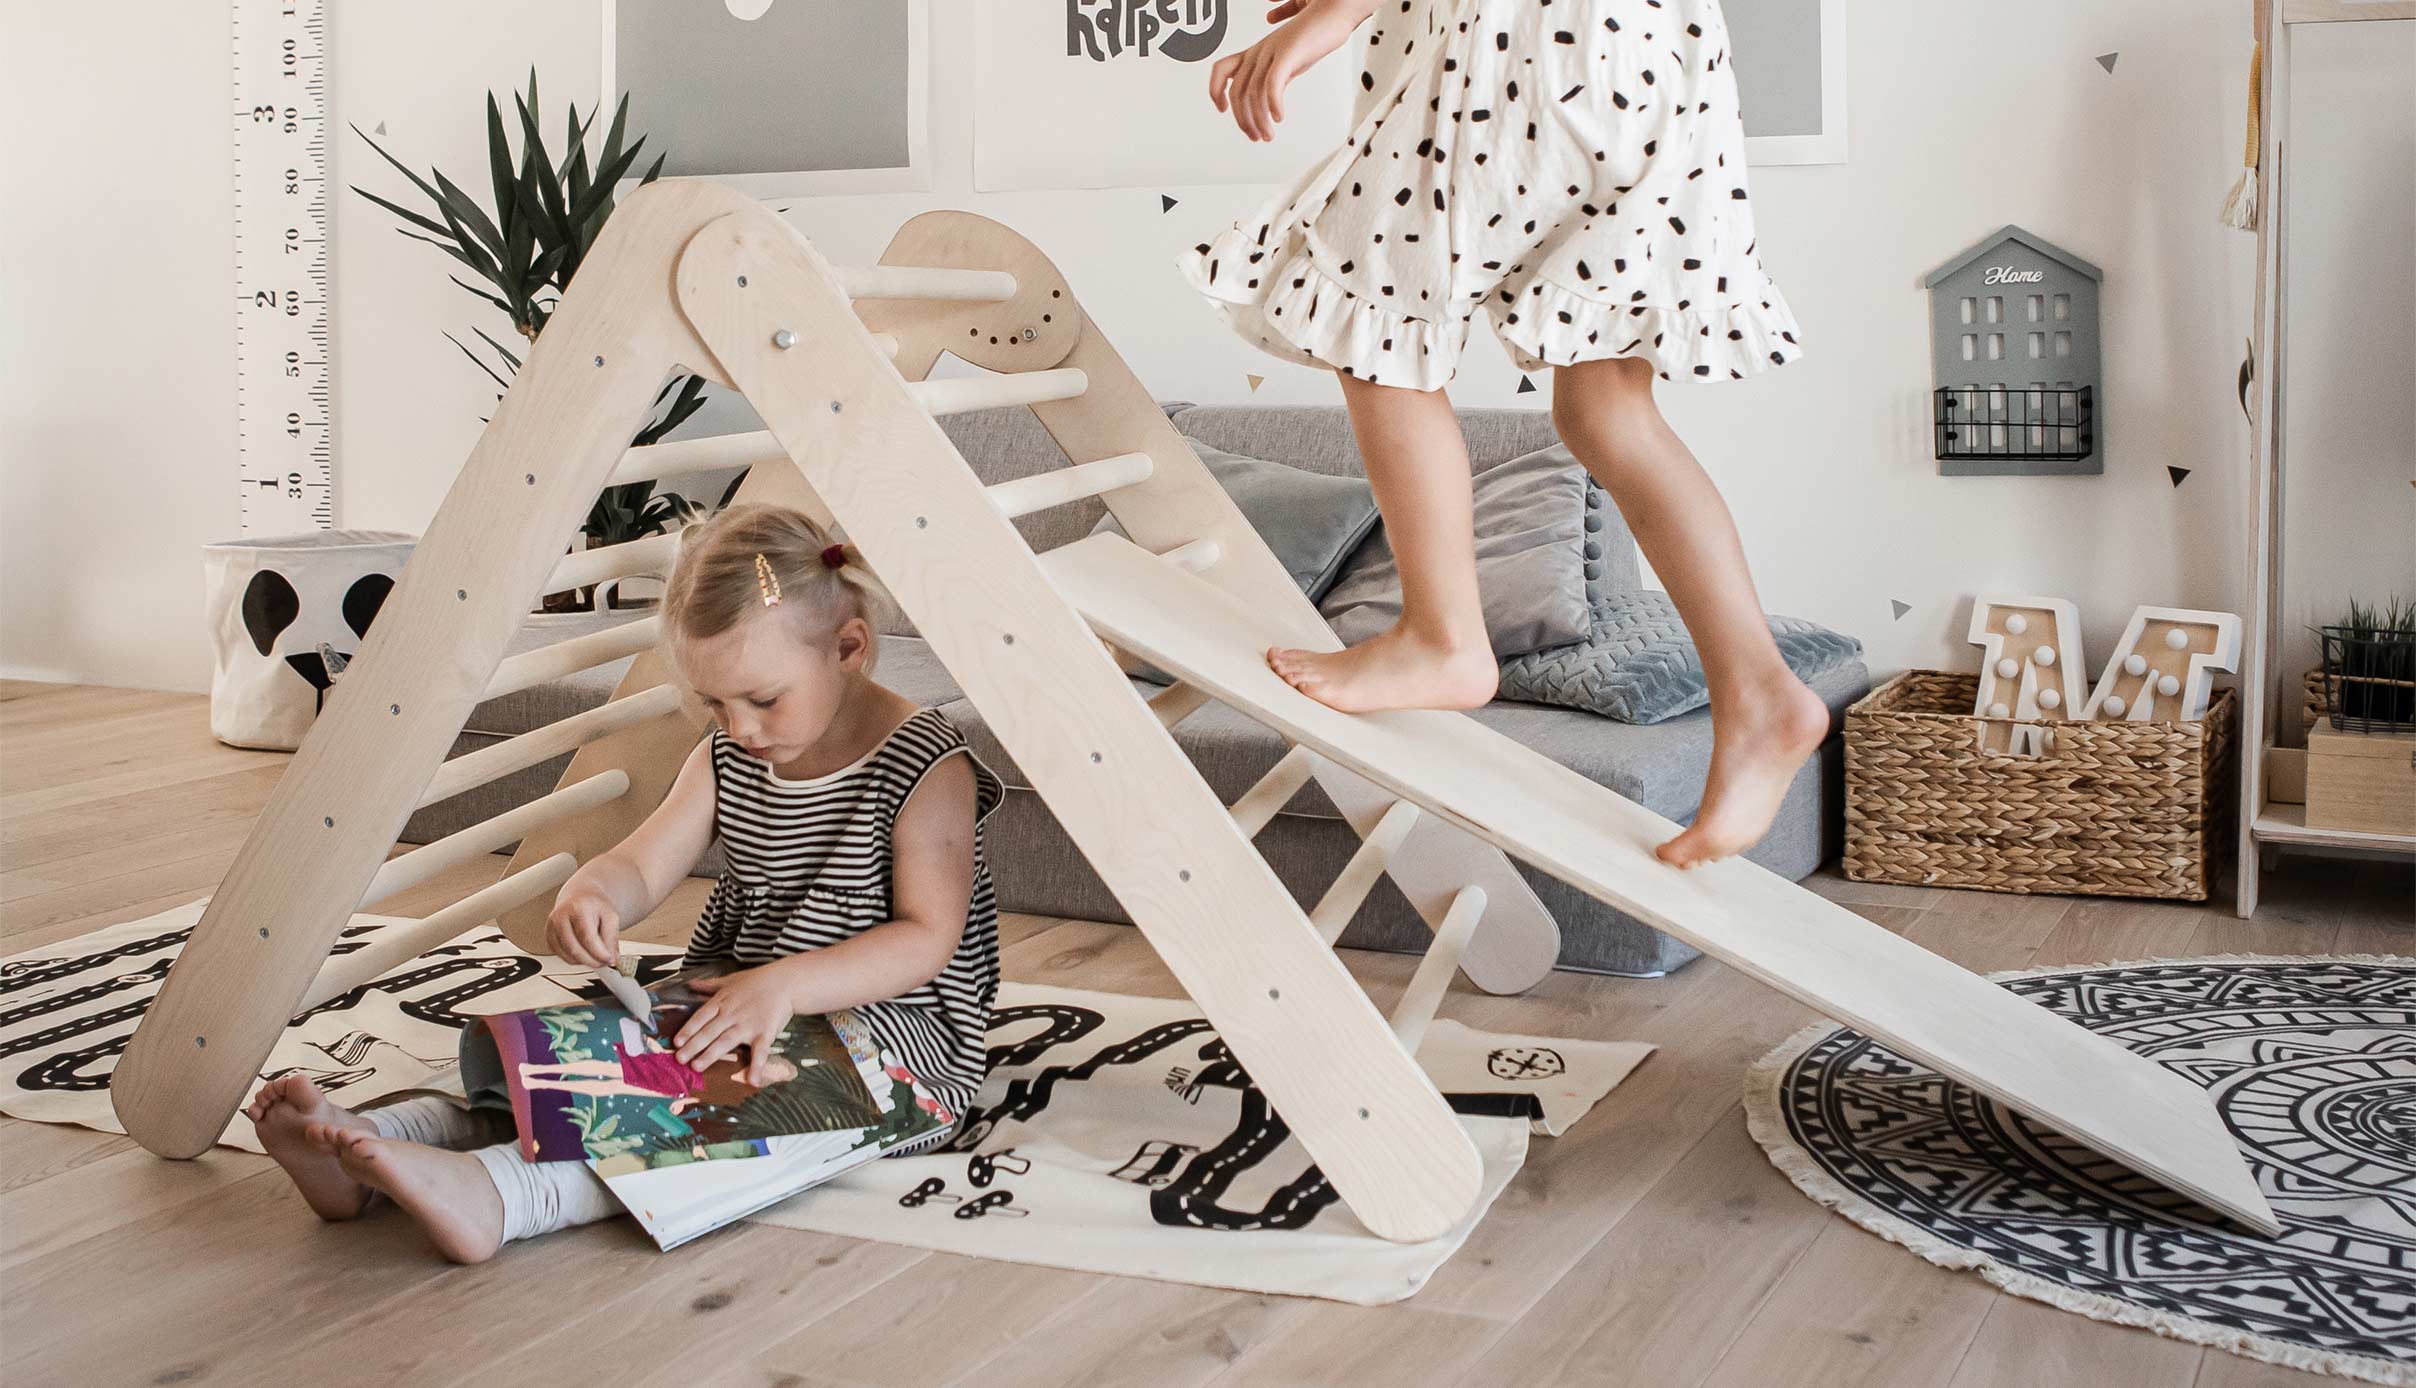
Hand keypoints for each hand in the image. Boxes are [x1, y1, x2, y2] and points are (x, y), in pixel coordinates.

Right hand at [546, 888, 621, 967]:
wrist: (579, 897)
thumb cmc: (594, 906)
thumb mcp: (610, 916)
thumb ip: (611, 938)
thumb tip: (612, 959)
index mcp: (577, 908)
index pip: (586, 936)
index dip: (598, 952)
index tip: (609, 960)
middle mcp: (560, 917)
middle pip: (574, 948)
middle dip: (592, 960)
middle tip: (604, 962)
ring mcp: (551, 928)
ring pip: (567, 955)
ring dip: (584, 962)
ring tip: (596, 957)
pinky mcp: (548, 938)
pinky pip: (561, 956)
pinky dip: (575, 960)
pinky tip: (584, 953)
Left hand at [673, 967, 796, 1083]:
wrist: (786, 982)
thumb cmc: (757, 981)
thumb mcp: (730, 980)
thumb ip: (709, 986)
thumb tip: (690, 985)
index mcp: (722, 1001)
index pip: (701, 1017)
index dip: (688, 1030)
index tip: (677, 1042)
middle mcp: (732, 1014)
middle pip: (709, 1031)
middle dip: (694, 1045)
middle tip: (680, 1059)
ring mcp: (748, 1024)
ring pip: (726, 1041)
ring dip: (711, 1054)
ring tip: (698, 1066)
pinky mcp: (765, 1033)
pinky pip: (760, 1051)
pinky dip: (757, 1066)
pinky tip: (753, 1080)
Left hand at [1210, 0, 1369, 142]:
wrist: (1336, 9)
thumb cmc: (1317, 29)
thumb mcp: (1290, 53)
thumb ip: (1279, 67)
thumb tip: (1276, 78)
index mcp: (1256, 51)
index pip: (1221, 69)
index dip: (1215, 90)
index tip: (1223, 109)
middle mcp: (1259, 51)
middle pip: (1237, 90)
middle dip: (1242, 119)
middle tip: (1255, 136)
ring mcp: (1273, 51)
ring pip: (1254, 91)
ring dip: (1259, 119)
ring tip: (1267, 135)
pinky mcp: (1289, 53)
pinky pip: (1273, 82)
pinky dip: (1273, 103)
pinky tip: (1279, 117)